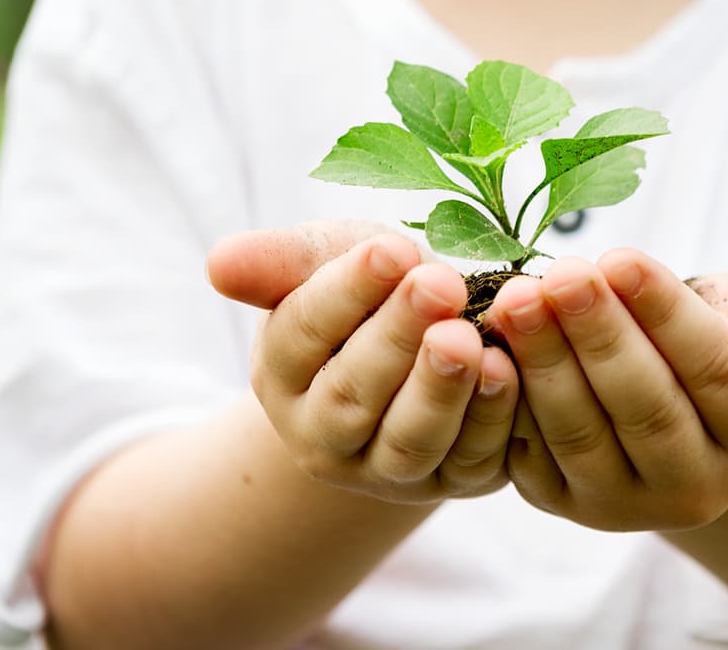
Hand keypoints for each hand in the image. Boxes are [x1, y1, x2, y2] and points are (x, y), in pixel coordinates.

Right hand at [206, 221, 519, 502]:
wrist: (425, 340)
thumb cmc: (372, 290)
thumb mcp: (328, 261)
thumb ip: (281, 262)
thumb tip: (219, 263)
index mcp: (284, 372)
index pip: (303, 331)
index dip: (347, 290)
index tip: (390, 249)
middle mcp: (326, 434)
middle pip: (353, 394)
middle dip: (398, 337)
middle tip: (439, 283)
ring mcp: (389, 468)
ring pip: (410, 441)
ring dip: (440, 389)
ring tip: (467, 337)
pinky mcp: (455, 478)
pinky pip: (473, 458)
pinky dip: (491, 417)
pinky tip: (507, 368)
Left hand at [487, 251, 727, 532]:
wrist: (675, 402)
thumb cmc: (723, 341)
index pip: (713, 370)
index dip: (665, 315)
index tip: (620, 258)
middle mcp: (698, 484)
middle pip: (644, 406)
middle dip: (597, 336)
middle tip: (556, 274)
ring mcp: (627, 502)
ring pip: (583, 433)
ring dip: (545, 363)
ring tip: (516, 299)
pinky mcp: (565, 501)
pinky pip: (531, 455)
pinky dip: (508, 400)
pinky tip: (486, 346)